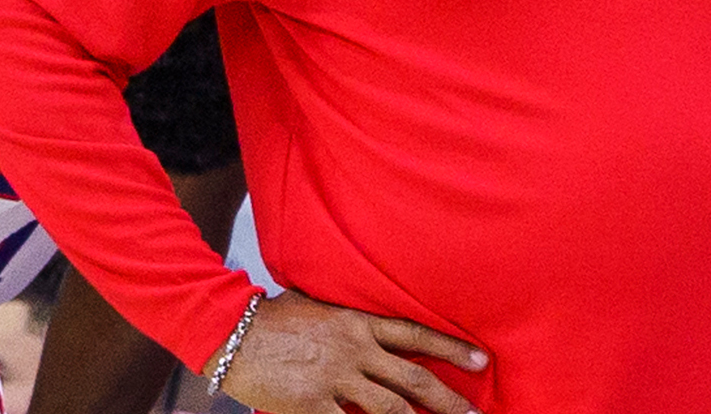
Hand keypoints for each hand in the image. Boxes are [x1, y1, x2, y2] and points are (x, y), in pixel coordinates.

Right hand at [217, 290, 487, 413]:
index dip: (450, 349)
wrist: (229, 330)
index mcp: (355, 324)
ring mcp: (334, 380)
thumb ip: (343, 321)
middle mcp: (353, 351)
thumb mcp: (314, 307)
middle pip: (413, 381)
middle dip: (449, 402)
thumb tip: (364, 329)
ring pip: (390, 411)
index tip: (481, 361)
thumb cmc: (268, 318)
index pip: (414, 336)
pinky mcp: (311, 405)